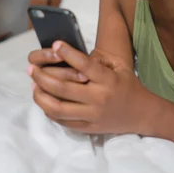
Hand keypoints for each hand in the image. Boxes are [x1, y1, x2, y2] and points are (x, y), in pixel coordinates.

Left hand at [27, 41, 149, 134]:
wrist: (142, 113)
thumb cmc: (128, 84)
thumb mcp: (119, 65)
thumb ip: (99, 59)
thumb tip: (72, 54)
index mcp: (107, 80)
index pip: (84, 65)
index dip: (68, 54)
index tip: (55, 45)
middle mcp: (98, 98)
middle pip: (63, 88)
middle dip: (42, 77)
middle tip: (31, 69)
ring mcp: (92, 115)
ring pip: (58, 108)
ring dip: (40, 96)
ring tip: (33, 85)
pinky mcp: (88, 128)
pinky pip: (63, 121)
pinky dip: (49, 111)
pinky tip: (43, 100)